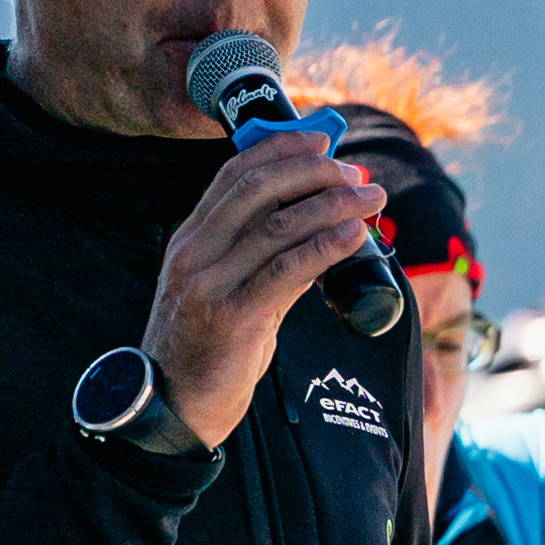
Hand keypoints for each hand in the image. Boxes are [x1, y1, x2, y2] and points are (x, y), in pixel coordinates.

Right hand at [137, 125, 392, 452]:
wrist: (173, 404)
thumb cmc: (208, 348)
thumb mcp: (227, 290)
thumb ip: (260, 258)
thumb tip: (318, 230)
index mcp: (191, 239)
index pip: (233, 175)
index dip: (279, 149)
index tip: (321, 139)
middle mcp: (195, 251)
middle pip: (257, 190)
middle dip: (313, 172)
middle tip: (357, 173)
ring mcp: (210, 283)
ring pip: (277, 226)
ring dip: (332, 205)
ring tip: (371, 198)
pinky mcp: (233, 317)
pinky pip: (285, 271)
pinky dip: (324, 247)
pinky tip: (354, 235)